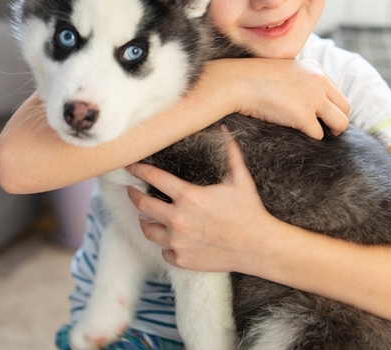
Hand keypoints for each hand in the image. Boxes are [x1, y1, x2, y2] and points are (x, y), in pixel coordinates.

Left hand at [126, 138, 277, 272]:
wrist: (260, 248)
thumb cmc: (250, 212)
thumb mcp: (240, 179)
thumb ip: (230, 153)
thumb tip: (225, 130)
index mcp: (188, 196)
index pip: (153, 177)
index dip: (138, 169)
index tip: (130, 165)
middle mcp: (177, 219)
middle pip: (142, 204)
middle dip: (134, 194)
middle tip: (132, 190)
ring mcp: (178, 242)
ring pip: (147, 230)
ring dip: (145, 221)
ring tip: (146, 216)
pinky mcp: (182, 259)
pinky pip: (164, 251)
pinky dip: (165, 245)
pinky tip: (171, 239)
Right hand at [202, 58, 349, 138]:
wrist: (237, 82)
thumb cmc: (252, 78)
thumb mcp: (284, 70)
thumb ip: (300, 80)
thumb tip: (305, 98)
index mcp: (315, 69)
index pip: (337, 92)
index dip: (332, 106)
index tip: (324, 115)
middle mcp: (319, 82)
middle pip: (345, 108)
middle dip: (337, 120)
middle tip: (327, 129)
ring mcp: (313, 99)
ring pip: (340, 123)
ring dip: (331, 132)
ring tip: (320, 135)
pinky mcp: (304, 117)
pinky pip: (318, 134)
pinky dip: (310, 138)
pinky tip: (298, 135)